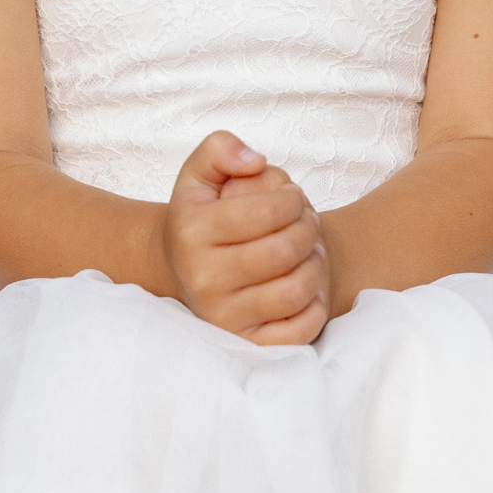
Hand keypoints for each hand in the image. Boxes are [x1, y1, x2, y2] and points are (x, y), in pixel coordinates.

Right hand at [158, 131, 328, 345]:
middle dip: (307, 228)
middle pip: (283, 251)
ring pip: (294, 291)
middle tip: (307, 221)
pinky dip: (314, 307)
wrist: (178, 270)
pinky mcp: (244, 343)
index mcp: (192, 232)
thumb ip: (221, 148)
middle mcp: (203, 278)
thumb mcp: (199, 174)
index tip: (293, 196)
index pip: (264, 212)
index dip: (292, 199)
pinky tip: (306, 286)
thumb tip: (256, 162)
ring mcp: (223, 316)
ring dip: (315, 265)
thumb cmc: (199, 216)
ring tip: (308, 250)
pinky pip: (297, 332)